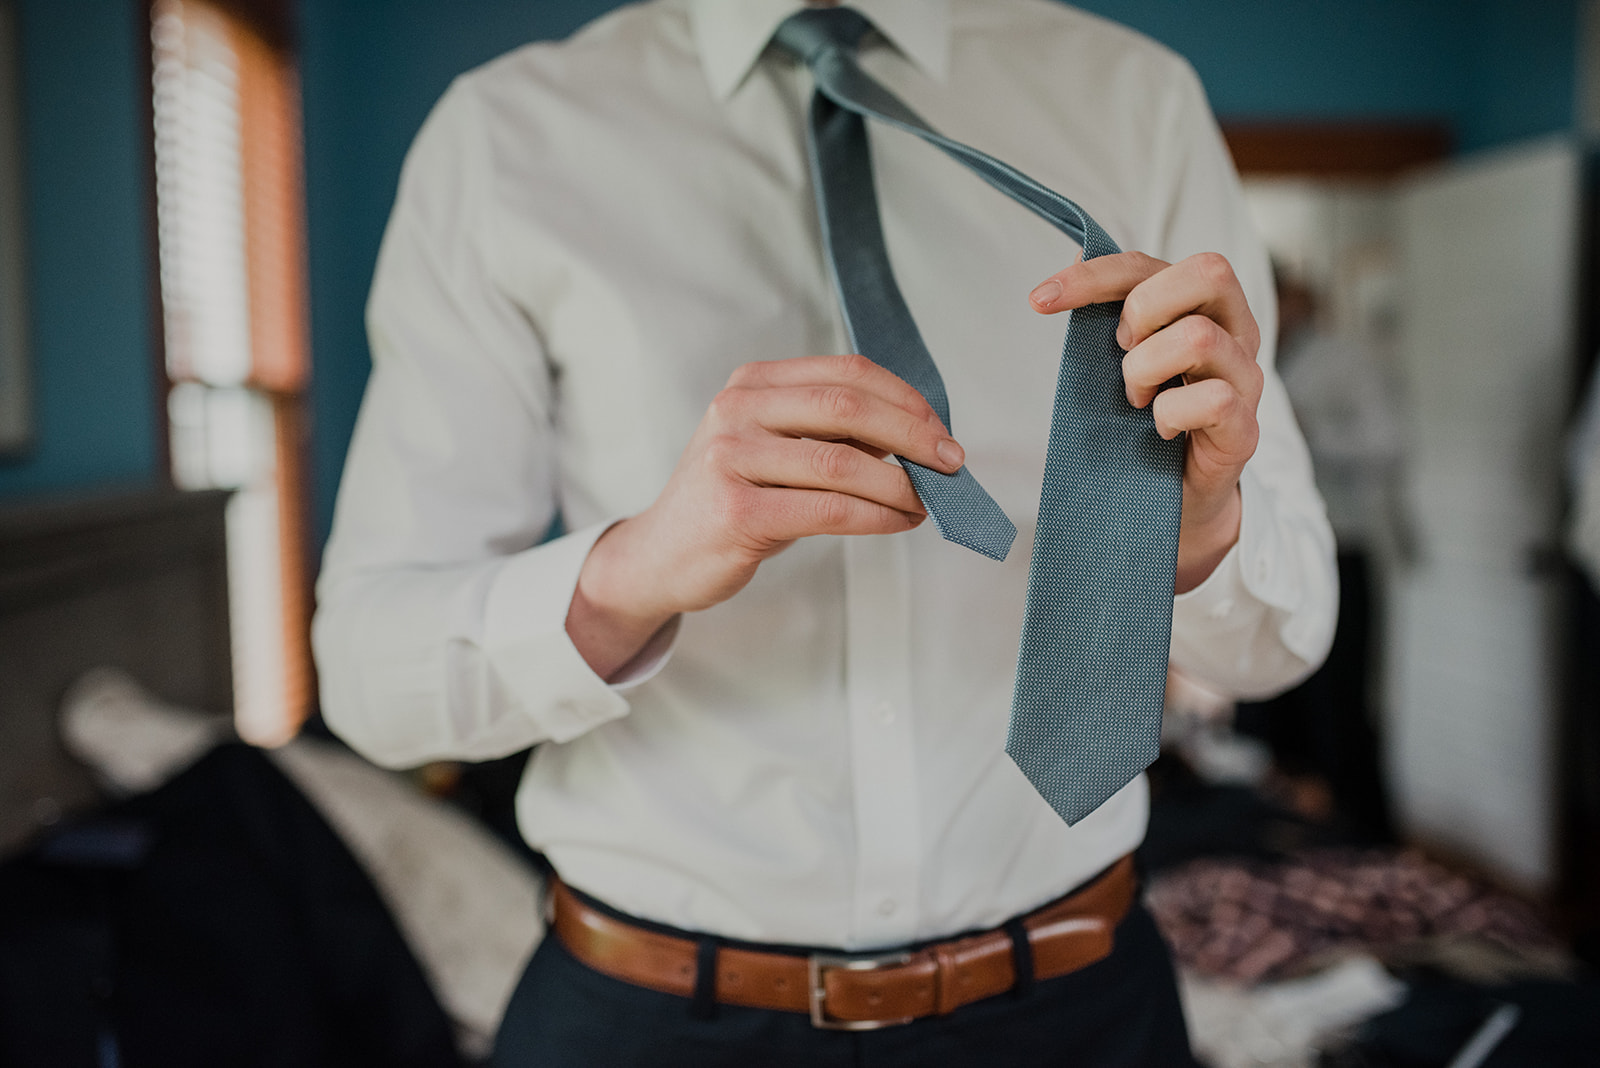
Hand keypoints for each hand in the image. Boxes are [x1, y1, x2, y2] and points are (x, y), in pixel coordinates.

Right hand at [566, 354, 964, 676]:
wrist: (661, 555)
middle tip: (951, 463)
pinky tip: (899, 521)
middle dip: (913, 435)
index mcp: (753, 384)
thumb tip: (918, 436)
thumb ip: (831, 434)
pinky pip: (829, 509)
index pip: (845, 373)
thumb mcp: (774, 449)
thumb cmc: (733, 501)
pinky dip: (877, 516)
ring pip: (843, 463)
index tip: (941, 429)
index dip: (905, 397)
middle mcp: (737, 410)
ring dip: (900, 485)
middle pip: (847, 407)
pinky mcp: (737, 511)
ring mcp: (731, 458)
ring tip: (927, 502)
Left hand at [1028, 251, 1263, 592]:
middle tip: (1122, 351)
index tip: (1040, 300)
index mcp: (1205, 306)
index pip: (1150, 264)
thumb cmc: (1148, 418)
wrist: (1177, 497)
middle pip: (1209, 272)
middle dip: (1144, 309)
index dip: (1093, 275)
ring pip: (1199, 337)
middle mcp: (1237, 333)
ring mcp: (1247, 379)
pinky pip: (1212, 399)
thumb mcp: (1123, 357)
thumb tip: (1072, 261)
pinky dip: (1170, 414)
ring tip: (1136, 399)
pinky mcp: (1245, 428)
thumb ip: (1111, 313)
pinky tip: (1160, 430)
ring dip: (1146, 369)